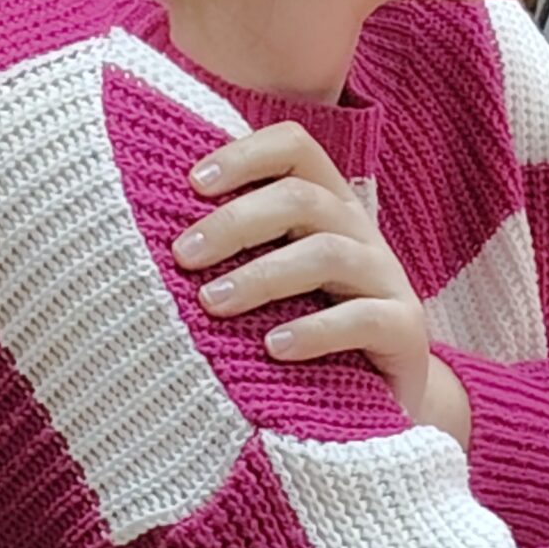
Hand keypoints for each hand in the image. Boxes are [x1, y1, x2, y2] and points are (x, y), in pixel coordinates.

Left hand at [172, 124, 469, 445]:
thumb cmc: (307, 332)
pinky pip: (364, 318)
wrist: (382, 399)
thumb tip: (143, 225)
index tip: (193, 183)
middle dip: (236, 222)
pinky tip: (274, 348)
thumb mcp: (273, 282)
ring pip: (329, 254)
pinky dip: (315, 331)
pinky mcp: (405, 330)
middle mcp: (360, 233)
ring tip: (213, 303)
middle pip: (302, 198)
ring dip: (263, 275)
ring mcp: (387, 280)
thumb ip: (234, 250)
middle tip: (183, 256)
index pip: (295, 148)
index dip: (245, 155)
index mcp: (327, 207)